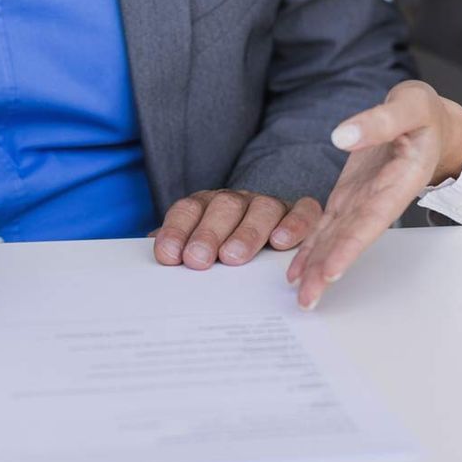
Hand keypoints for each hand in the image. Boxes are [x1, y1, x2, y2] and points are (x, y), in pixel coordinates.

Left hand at [152, 190, 322, 268]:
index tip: (168, 256)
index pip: (188, 210)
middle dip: (208, 233)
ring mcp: (270, 205)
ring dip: (246, 233)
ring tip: (233, 257)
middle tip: (197, 259)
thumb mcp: (200, 250)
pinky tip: (280, 242)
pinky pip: (303, 210)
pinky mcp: (301, 212)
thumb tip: (158, 256)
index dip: (177, 230)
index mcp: (207, 206)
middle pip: (223, 207)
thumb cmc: (226, 251)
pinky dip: (294, 223)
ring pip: (261, 209)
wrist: (272, 236)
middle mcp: (238, 201)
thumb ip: (179, 250)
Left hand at [287, 81, 461, 308]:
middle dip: (328, 270)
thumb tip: (341, 135)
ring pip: (336, 238)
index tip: (331, 272)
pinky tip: (298, 270)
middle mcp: (379, 199)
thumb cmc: (424, 114)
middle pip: (350, 239)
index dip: (350, 247)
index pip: (371, 220)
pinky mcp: (349, 195)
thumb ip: (379, 120)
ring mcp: (362, 200)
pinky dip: (312, 248)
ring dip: (317, 266)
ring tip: (299, 293)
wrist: (429, 123)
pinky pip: (328, 226)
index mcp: (398, 181)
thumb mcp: (410, 104)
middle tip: (306, 301)